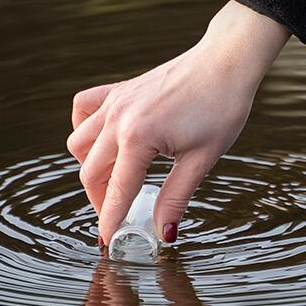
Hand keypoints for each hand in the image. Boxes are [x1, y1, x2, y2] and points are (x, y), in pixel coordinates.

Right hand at [67, 1, 287, 245]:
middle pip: (91, 171)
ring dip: (90, 168)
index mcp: (138, 138)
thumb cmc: (221, 107)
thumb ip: (176, 197)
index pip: (117, 191)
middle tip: (118, 217)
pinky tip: (103, 141)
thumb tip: (164, 233)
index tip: (107, 243)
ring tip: (114, 182)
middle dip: (100, 200)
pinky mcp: (119, 90)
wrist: (226, 61)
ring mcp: (115, 101)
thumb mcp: (202, 159)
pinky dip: (84, 128)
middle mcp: (118, 119)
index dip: (110, 221)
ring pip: (79, 143)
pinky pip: (84, 109)